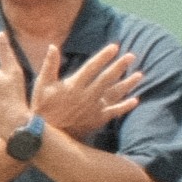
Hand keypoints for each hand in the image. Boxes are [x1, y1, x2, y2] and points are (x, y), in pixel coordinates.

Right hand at [27, 37, 143, 146]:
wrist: (46, 135)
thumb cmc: (42, 108)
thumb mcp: (41, 85)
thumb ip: (49, 65)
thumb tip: (52, 46)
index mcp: (73, 85)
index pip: (92, 67)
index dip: (104, 56)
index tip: (115, 47)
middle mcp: (87, 95)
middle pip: (107, 78)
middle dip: (120, 66)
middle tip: (131, 56)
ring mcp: (94, 108)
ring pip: (114, 93)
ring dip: (127, 84)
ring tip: (139, 75)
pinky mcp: (97, 119)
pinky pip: (114, 112)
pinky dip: (125, 106)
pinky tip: (135, 100)